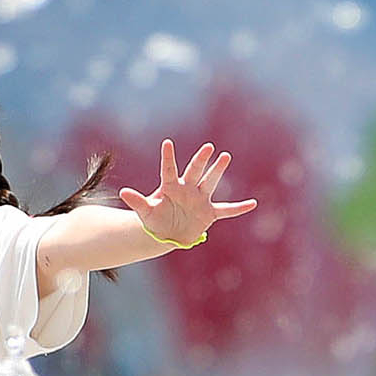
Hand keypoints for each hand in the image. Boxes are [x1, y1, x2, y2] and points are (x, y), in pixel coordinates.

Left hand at [122, 140, 257, 247]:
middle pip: (195, 172)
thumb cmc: (155, 220)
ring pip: (210, 183)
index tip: (167, 143)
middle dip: (201, 160)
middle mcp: (187, 189)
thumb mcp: (146, 212)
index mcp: (170, 187)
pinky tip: (252, 203)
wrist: (167, 233)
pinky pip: (226, 210)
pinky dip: (238, 208)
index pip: (168, 169)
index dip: (167, 157)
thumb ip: (137, 202)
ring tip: (225, 157)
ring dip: (217, 171)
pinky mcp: (209, 213)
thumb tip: (124, 191)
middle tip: (208, 147)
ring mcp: (200, 200)